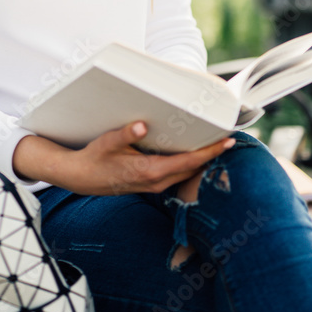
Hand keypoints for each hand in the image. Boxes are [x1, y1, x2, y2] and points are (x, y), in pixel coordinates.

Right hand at [13, 123, 234, 195]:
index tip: (227, 142)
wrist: (81, 178)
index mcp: (149, 172)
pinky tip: (194, 153)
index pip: (188, 162)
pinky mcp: (151, 183)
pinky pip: (177, 174)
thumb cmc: (94, 159)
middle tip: (230, 138)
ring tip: (217, 144)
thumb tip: (142, 126)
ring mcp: (154, 185)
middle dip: (212, 155)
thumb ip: (125, 134)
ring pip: (186, 173)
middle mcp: (156, 182)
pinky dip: (189, 164)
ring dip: (202, 160)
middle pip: (192, 169)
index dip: (209, 153)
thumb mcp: (107, 143)